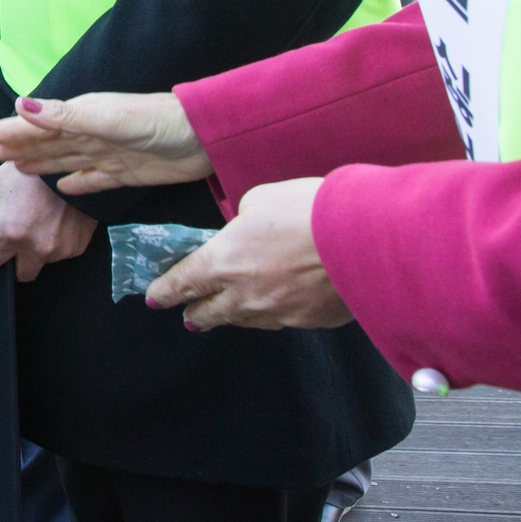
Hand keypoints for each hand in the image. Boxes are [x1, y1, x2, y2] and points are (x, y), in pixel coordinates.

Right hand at [0, 92, 211, 194]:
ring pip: (65, 161)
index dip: (16, 130)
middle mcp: (90, 134)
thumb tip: (20, 106)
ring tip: (18, 168)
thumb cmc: (153, 122)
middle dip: (23, 148)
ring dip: (42, 164)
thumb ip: (63, 117)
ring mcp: (107, 154)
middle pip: (49, 144)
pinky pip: (92, 180)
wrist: (202, 140)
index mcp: (82, 117)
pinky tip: (64, 188)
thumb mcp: (104, 118)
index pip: (40, 125)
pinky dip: (77, 184)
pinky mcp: (123, 174)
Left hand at [0, 161, 97, 280]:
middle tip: (7, 247)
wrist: (71, 165)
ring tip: (33, 223)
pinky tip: (50, 222)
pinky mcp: (77, 246)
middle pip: (19, 274)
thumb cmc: (30, 170)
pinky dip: (51, 243)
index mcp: (11, 233)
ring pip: (40, 263)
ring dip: (33, 251)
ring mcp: (60, 249)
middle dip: (10, 264)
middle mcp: (36, 247)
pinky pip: (58, 253)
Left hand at [146, 177, 350, 330]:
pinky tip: (275, 306)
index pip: (183, 283)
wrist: (366, 239)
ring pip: (245, 320)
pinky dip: (273, 312)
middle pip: (209, 312)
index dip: (166, 291)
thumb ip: (243, 222)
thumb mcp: (260, 200)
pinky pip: (282, 319)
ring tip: (225, 314)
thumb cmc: (308, 210)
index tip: (154, 298)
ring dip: (232, 315)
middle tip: (187, 314)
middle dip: (195, 312)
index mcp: (223, 263)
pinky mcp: (312, 321)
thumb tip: (246, 233)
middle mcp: (245, 295)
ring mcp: (280, 313)